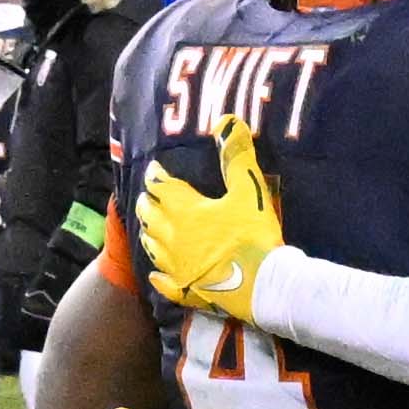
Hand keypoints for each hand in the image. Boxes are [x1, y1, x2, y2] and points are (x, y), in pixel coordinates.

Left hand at [134, 126, 282, 318]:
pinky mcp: (184, 289)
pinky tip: (154, 274)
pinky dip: (157, 276)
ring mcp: (176, 266)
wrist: (260, 285)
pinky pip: (164, 282)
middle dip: (148, 203)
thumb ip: (236, 155)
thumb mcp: (249, 189)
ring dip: (149, 233)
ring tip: (148, 226)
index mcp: (184, 210)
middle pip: (151, 216)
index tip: (154, 168)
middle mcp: (172, 237)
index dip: (156, 175)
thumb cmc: (252, 235)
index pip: (161, 187)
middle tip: (148, 196)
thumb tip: (225, 120)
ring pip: (152, 246)